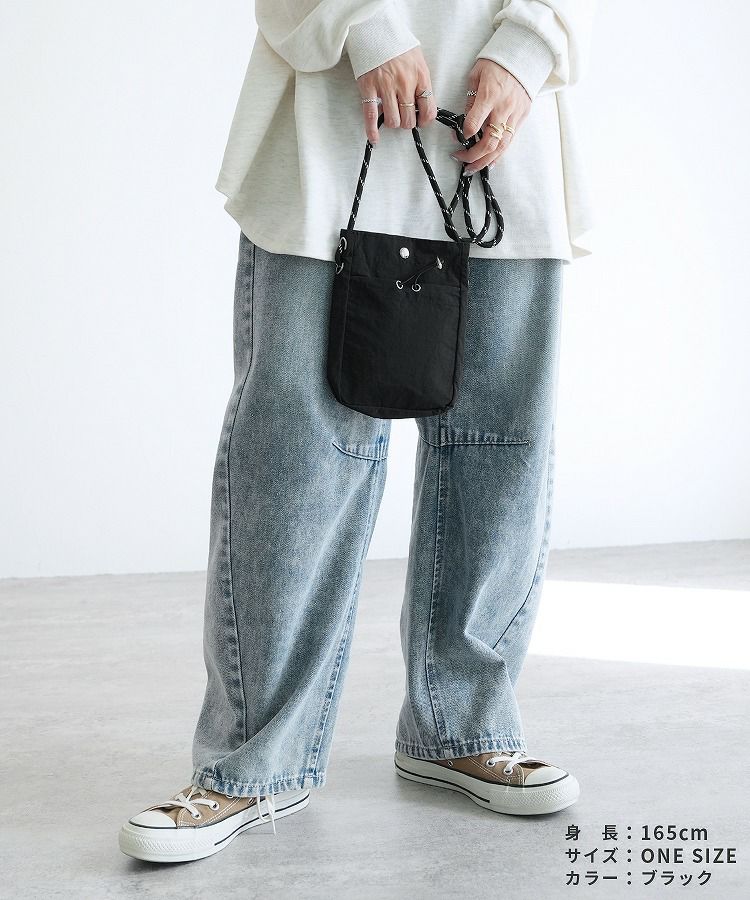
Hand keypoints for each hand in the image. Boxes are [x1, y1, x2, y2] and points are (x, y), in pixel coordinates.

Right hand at [355, 47, 436, 144]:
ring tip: (391, 116)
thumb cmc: (397, 46)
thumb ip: (421, 82)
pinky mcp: (369, 87)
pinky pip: (371, 116)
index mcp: (420, 76)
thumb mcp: (418, 60)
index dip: (425, 120)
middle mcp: (404, 83)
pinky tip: (374, 138)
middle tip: (404, 117)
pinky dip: (372, 131)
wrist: (375, 29)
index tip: (421, 121)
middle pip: (409, 120)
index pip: (429, 110)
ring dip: (393, 123)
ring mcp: (386, 86)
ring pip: (393, 121)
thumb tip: (421, 104)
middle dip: (407, 123)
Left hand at [451, 59, 530, 173]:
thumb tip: (464, 123)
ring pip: (501, 147)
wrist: (523, 56)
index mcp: (489, 95)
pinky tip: (488, 163)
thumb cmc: (496, 64)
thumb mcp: (476, 75)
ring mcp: (515, 115)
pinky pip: (510, 142)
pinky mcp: (522, 118)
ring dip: (485, 162)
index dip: (464, 135)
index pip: (474, 124)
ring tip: (472, 169)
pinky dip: (498, 155)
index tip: (457, 138)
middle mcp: (503, 108)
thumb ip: (470, 100)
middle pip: (489, 142)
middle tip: (461, 161)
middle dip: (473, 156)